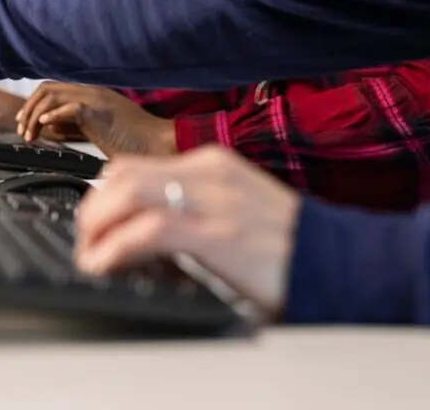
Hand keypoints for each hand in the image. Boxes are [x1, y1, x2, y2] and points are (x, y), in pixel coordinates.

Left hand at [18, 83, 176, 156]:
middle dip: (28, 109)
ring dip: (34, 116)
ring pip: (51, 95)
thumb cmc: (134, 141)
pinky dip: (52, 116)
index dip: (34, 105)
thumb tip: (51, 126)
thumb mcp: (98, 128)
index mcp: (91, 93)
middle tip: (22, 130)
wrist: (159, 144)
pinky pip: (69, 108)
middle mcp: (91, 91)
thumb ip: (75, 124)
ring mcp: (95, 99)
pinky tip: (45, 129)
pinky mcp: (99, 112)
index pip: (53, 88)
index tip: (26, 124)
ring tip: (30, 135)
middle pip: (46, 88)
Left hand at [74, 146, 300, 318]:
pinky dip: (116, 247)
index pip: (136, 166)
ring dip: (96, 226)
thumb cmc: (293, 247)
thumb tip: (147, 236)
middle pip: (122, 174)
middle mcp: (209, 173)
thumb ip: (197, 212)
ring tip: (90, 255)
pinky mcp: (219, 233)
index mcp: (214, 165)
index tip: (93, 225)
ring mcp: (214, 200)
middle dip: (92, 210)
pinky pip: (148, 230)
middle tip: (85, 242)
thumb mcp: (238, 213)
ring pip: (126, 193)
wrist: (344, 263)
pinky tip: (105, 265)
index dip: (103, 197)